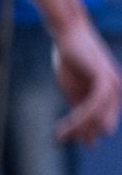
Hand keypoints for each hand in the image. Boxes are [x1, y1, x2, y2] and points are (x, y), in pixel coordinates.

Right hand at [50, 21, 121, 143]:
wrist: (68, 33)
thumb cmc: (70, 58)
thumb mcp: (73, 89)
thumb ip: (79, 109)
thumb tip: (84, 136)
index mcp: (110, 95)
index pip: (100, 122)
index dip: (83, 133)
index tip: (62, 141)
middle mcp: (117, 92)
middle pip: (101, 122)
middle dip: (81, 133)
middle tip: (58, 140)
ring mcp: (113, 86)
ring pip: (97, 116)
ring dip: (77, 128)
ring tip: (58, 135)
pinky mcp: (105, 79)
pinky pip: (93, 105)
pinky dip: (80, 116)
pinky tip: (66, 122)